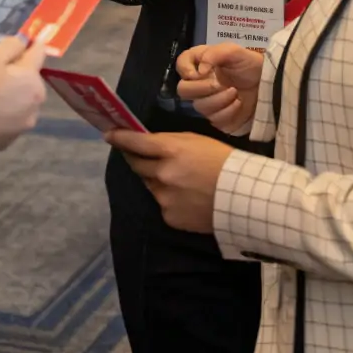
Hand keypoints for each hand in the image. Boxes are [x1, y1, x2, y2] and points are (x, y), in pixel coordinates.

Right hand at [0, 35, 47, 154]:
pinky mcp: (12, 139)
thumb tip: (25, 40)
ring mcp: (25, 124)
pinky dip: (6, 111)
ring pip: (24, 99)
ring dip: (14, 93)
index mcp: (33, 81)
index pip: (39, 53)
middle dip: (20, 72)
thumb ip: (12, 45)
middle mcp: (36, 103)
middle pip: (32, 79)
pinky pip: (13, 117)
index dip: (33, 43)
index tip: (30, 36)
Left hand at [106, 130, 232, 232]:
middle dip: (135, 158)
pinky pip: (162, 204)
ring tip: (178, 180)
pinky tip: (186, 198)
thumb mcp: (196, 141)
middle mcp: (163, 174)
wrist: (243, 197)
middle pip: (137, 165)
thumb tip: (149, 146)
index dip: (120, 137)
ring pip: (150, 185)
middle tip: (137, 155)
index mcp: (171, 150)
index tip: (109, 134)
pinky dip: (168, 199)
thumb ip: (170, 143)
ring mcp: (165, 198)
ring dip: (156, 180)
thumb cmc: (223, 160)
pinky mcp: (170, 217)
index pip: (136, 142)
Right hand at [175, 42, 263, 134]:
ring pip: (199, 106)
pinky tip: (238, 103)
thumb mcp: (235, 51)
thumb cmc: (251, 65)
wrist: (269, 86)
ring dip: (218, 100)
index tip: (199, 72)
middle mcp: (200, 83)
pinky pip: (214, 119)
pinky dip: (227, 111)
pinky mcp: (218, 118)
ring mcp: (208, 102)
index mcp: (201, 63)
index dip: (185, 69)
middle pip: (183, 90)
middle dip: (201, 88)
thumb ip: (214, 54)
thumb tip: (200, 70)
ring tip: (235, 93)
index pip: (181, 64)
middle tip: (219, 84)